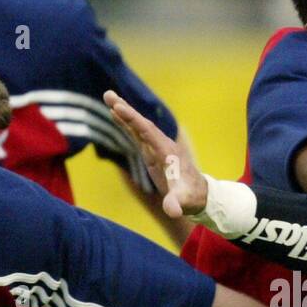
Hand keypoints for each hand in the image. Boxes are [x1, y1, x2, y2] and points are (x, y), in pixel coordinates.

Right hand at [104, 90, 207, 217]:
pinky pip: (137, 134)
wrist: (198, 195)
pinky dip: (126, 124)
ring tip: (108, 98)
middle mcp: (162, 145)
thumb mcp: (183, 201)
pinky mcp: (152, 153)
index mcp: (167, 152)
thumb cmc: (191, 197)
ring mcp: (156, 147)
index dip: (133, 120)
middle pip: (141, 123)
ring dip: (123, 113)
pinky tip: (115, 115)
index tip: (118, 107)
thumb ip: (176, 204)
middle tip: (108, 95)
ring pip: (138, 126)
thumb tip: (173, 211)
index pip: (147, 132)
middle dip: (125, 110)